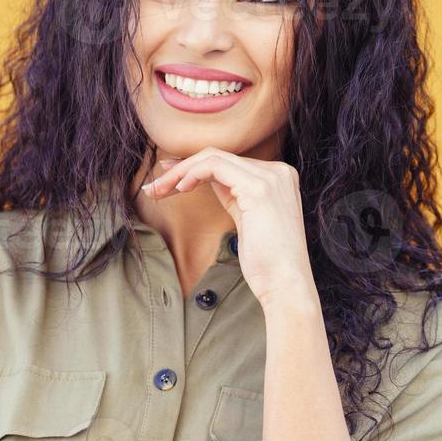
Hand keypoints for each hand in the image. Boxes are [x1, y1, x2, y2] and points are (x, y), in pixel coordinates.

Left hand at [141, 147, 314, 308]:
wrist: (287, 284)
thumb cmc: (266, 262)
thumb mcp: (247, 218)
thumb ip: (233, 194)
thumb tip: (202, 178)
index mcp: (278, 177)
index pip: (228, 162)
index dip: (193, 168)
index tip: (168, 181)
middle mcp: (278, 171)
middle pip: (218, 156)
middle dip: (181, 169)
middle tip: (154, 186)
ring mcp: (269, 177)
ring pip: (213, 158)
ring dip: (180, 172)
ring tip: (158, 190)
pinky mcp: (258, 187)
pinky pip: (215, 167)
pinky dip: (191, 173)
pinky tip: (179, 189)